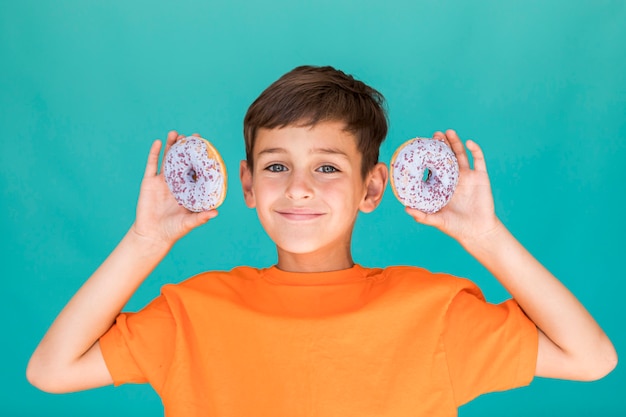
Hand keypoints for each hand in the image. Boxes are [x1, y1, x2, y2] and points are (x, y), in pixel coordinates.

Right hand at [132, 131, 217, 246]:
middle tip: (193, 136)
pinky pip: (152, 165)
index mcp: (188, 190)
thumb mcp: (189, 223)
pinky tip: (158, 142)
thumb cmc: (173, 230)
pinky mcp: (149, 182)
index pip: (197, 171)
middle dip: (187, 149)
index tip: (207, 148)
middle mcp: (177, 183)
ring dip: (171, 146)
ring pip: (168, 160)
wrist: (152, 235)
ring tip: (176, 133)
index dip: (201, 160)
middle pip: (183, 161)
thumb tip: (216, 212)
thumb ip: (201, 218)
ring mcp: (162, 181)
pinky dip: (154, 153)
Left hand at [405, 130, 500, 243]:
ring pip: (461, 155)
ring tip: (448, 132)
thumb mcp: (437, 221)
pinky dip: (475, 150)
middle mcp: (454, 178)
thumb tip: (406, 209)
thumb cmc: (456, 227)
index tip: (421, 147)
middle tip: (435, 135)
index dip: (429, 157)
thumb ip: (423, 216)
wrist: (478, 232)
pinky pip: (479, 160)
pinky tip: (469, 142)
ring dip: (455, 143)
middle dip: (442, 145)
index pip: (434, 167)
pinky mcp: (481, 177)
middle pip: (447, 157)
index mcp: (442, 185)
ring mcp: (468, 176)